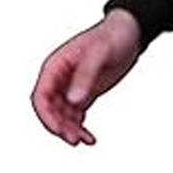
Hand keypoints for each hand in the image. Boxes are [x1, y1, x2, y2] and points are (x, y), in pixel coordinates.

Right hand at [30, 8, 142, 145]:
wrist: (131, 31)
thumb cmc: (113, 36)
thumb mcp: (100, 54)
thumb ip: (86, 76)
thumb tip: (73, 100)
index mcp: (56, 65)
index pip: (41, 96)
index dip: (46, 116)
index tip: (59, 130)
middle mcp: (60, 78)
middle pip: (50, 109)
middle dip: (60, 126)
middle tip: (75, 139)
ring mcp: (72, 86)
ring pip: (63, 114)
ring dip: (71, 129)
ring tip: (86, 140)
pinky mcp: (85, 92)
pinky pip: (76, 114)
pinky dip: (80, 126)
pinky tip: (90, 137)